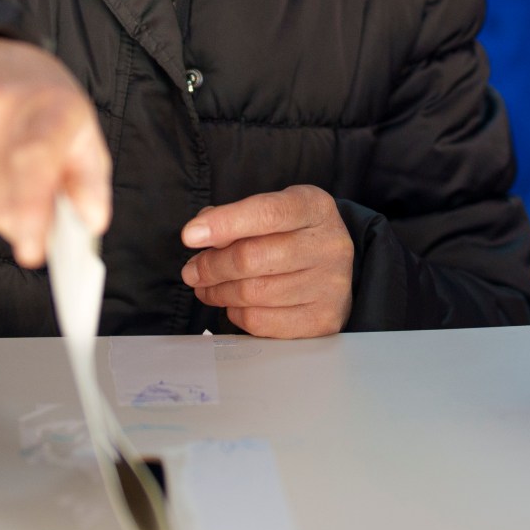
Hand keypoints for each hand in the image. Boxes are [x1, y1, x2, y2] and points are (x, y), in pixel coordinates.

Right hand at [0, 38, 109, 268]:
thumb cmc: (42, 108)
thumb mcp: (82, 133)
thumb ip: (91, 181)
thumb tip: (92, 220)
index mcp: (51, 103)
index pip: (36, 159)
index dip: (32, 208)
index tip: (33, 250)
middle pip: (4, 197)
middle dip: (23, 221)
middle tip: (36, 208)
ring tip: (8, 177)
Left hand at [180, 184, 355, 337]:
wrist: (339, 268)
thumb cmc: (295, 236)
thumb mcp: (275, 212)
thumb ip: (237, 218)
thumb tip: (200, 235)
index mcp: (315, 208)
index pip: (266, 213)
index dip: (224, 224)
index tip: (190, 235)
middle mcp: (329, 244)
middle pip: (252, 258)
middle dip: (211, 266)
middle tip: (192, 271)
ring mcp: (329, 284)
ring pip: (251, 293)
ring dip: (218, 292)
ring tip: (208, 287)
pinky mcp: (322, 319)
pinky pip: (260, 321)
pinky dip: (236, 313)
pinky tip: (235, 304)